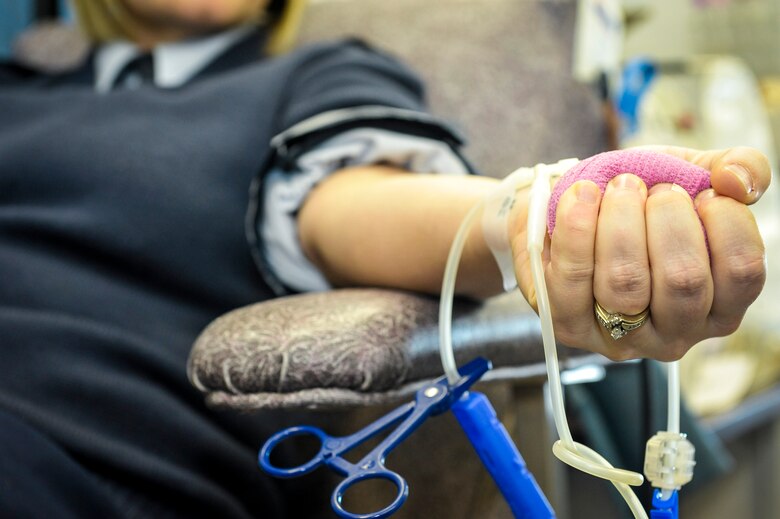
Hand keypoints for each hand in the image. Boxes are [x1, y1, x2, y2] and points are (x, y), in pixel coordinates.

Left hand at [512, 146, 770, 360]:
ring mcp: (621, 336)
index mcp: (720, 306)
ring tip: (619, 186)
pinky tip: (581, 195)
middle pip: (682, 281)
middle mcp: (676, 334)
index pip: (741, 271)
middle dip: (667, 217)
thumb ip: (741, 168)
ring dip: (620, 222)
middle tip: (653, 187)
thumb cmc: (643, 204)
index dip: (725, 221)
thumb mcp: (696, 177)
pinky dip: (576, 229)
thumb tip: (736, 179)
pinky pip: (571, 280)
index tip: (702, 192)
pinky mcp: (570, 325)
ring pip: (624, 284)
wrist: (572, 211)